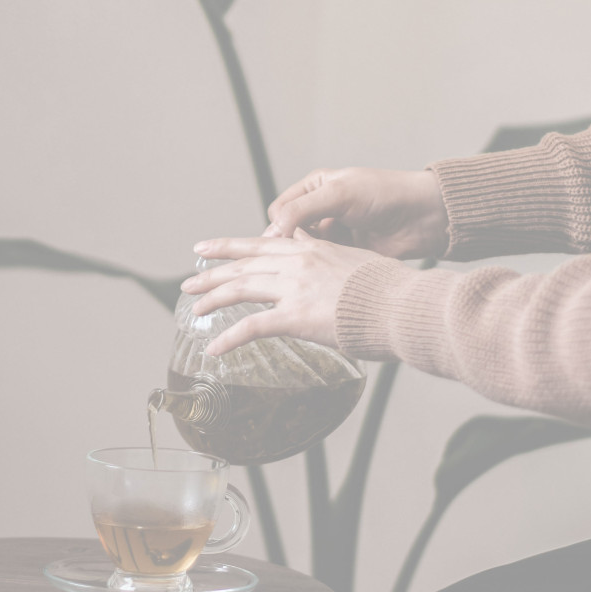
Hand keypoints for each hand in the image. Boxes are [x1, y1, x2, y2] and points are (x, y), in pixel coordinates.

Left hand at [181, 231, 379, 354]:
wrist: (402, 304)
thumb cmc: (389, 288)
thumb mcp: (355, 259)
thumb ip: (329, 257)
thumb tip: (318, 255)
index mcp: (311, 248)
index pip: (260, 242)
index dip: (230, 245)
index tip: (207, 247)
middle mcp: (297, 263)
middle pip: (243, 263)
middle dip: (211, 272)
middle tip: (188, 280)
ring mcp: (294, 288)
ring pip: (240, 288)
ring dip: (212, 299)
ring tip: (194, 309)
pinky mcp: (296, 317)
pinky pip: (252, 328)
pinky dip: (229, 339)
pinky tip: (214, 349)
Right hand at [265, 167, 448, 258]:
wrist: (423, 218)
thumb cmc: (386, 194)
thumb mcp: (339, 194)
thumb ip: (302, 209)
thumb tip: (273, 230)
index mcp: (315, 188)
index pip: (280, 210)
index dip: (278, 226)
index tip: (284, 241)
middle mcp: (321, 210)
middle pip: (289, 234)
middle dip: (289, 246)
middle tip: (293, 259)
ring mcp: (334, 234)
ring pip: (305, 253)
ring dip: (306, 260)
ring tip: (312, 268)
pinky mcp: (345, 255)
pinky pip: (323, 266)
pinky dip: (322, 271)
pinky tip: (326, 274)